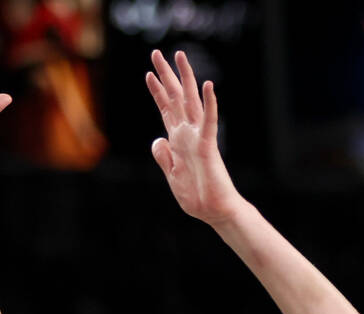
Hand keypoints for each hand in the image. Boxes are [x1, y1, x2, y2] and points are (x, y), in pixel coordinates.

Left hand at [146, 50, 240, 224]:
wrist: (214, 211)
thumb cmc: (197, 196)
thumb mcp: (172, 176)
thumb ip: (164, 158)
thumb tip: (158, 140)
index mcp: (178, 141)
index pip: (166, 110)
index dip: (157, 92)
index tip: (148, 74)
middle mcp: (188, 134)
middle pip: (176, 98)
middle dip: (166, 76)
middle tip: (156, 53)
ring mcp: (198, 137)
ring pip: (191, 101)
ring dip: (186, 78)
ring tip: (180, 55)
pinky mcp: (208, 146)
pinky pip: (209, 122)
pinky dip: (209, 104)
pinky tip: (209, 86)